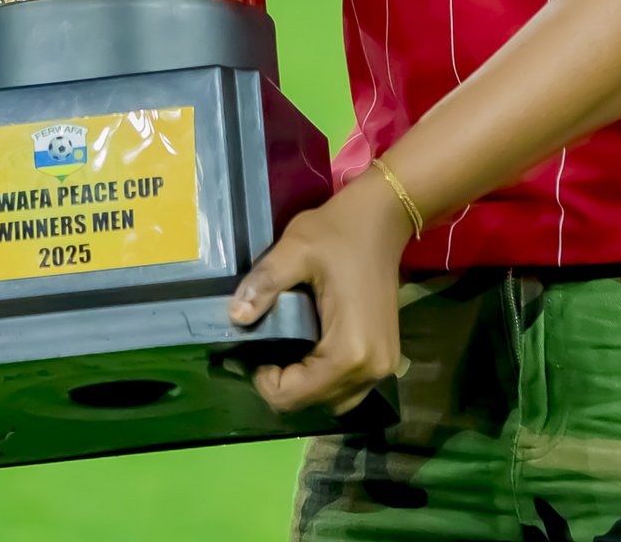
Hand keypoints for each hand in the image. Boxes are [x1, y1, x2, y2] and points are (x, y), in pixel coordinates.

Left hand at [227, 168, 412, 414]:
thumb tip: (234, 317)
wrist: (385, 217)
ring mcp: (383, 366)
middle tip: (262, 346)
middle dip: (281, 382)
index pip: (293, 396)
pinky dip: (323, 378)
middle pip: (312, 403)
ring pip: (331, 400)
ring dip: (303, 384)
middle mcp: (370, 369)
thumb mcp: (294, 249)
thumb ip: (264, 285)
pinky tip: (308, 348)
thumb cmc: (339, 231)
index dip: (263, 380)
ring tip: (283, 349)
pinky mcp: (386, 358)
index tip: (251, 350)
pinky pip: (347, 387)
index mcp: (349, 351)